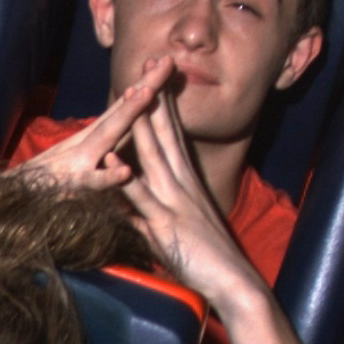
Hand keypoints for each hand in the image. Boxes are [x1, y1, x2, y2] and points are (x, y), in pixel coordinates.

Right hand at [14, 61, 176, 199]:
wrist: (2, 204)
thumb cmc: (39, 187)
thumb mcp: (73, 166)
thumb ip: (100, 156)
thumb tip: (126, 146)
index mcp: (89, 142)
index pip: (121, 110)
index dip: (144, 86)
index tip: (166, 63)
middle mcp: (84, 146)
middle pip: (120, 112)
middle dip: (146, 87)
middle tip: (168, 62)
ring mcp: (77, 164)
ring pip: (106, 135)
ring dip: (127, 113)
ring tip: (148, 94)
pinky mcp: (68, 188)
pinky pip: (91, 183)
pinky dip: (106, 177)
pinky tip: (124, 170)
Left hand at [116, 87, 262, 314]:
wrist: (233, 282)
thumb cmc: (206, 259)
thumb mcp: (175, 229)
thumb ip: (154, 214)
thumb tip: (137, 208)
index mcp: (186, 182)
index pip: (173, 134)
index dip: (163, 104)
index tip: (155, 75)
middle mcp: (182, 184)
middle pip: (165, 132)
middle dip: (155, 96)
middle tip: (149, 61)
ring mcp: (175, 202)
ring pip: (153, 155)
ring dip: (141, 124)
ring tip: (129, 92)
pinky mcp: (167, 225)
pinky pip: (141, 200)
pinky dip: (124, 180)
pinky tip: (110, 161)